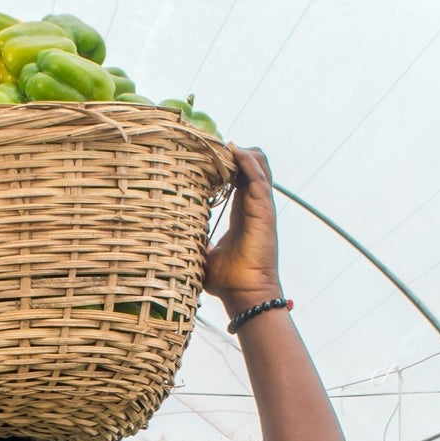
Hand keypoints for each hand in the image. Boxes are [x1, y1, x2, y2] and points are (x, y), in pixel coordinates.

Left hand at [204, 146, 282, 314]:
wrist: (244, 294)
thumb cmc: (227, 280)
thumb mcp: (205, 254)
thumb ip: (196, 241)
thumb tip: (175, 239)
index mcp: (242, 214)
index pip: (240, 180)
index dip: (228, 165)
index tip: (209, 156)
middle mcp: (254, 207)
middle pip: (253, 167)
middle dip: (236, 154)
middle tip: (214, 149)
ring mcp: (262, 208)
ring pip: (260, 167)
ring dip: (243, 153)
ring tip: (224, 146)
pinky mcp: (265, 212)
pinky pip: (259, 179)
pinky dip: (248, 162)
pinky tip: (234, 151)